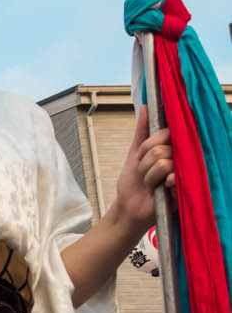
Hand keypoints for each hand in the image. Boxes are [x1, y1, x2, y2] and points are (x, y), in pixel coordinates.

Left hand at [114, 107, 172, 232]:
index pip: (164, 134)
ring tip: (150, 183)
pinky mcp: (183, 187)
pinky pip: (171, 177)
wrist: (129, 205)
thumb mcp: (134, 153)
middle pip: (160, 149)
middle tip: (145, 174)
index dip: (149, 145)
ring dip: (149, 176)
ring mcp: (183, 172)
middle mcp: (180, 158)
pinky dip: (158, 184)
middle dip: (145, 164)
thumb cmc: (133, 180)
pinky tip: (159, 190)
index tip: (142, 156)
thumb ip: (142, 132)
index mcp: (171, 148)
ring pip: (163, 163)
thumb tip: (146, 107)